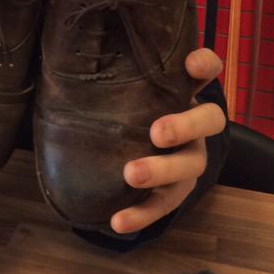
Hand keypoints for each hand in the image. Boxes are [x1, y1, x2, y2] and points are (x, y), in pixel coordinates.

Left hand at [110, 48, 226, 233]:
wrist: (139, 147)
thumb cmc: (130, 103)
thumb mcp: (127, 84)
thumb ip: (114, 71)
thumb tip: (65, 53)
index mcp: (184, 89)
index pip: (207, 68)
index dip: (204, 64)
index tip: (190, 65)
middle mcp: (196, 123)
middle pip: (208, 120)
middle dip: (185, 126)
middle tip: (156, 132)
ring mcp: (190, 158)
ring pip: (190, 166)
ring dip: (162, 171)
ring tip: (131, 174)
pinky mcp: (175, 192)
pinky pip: (162, 206)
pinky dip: (141, 214)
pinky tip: (118, 221)